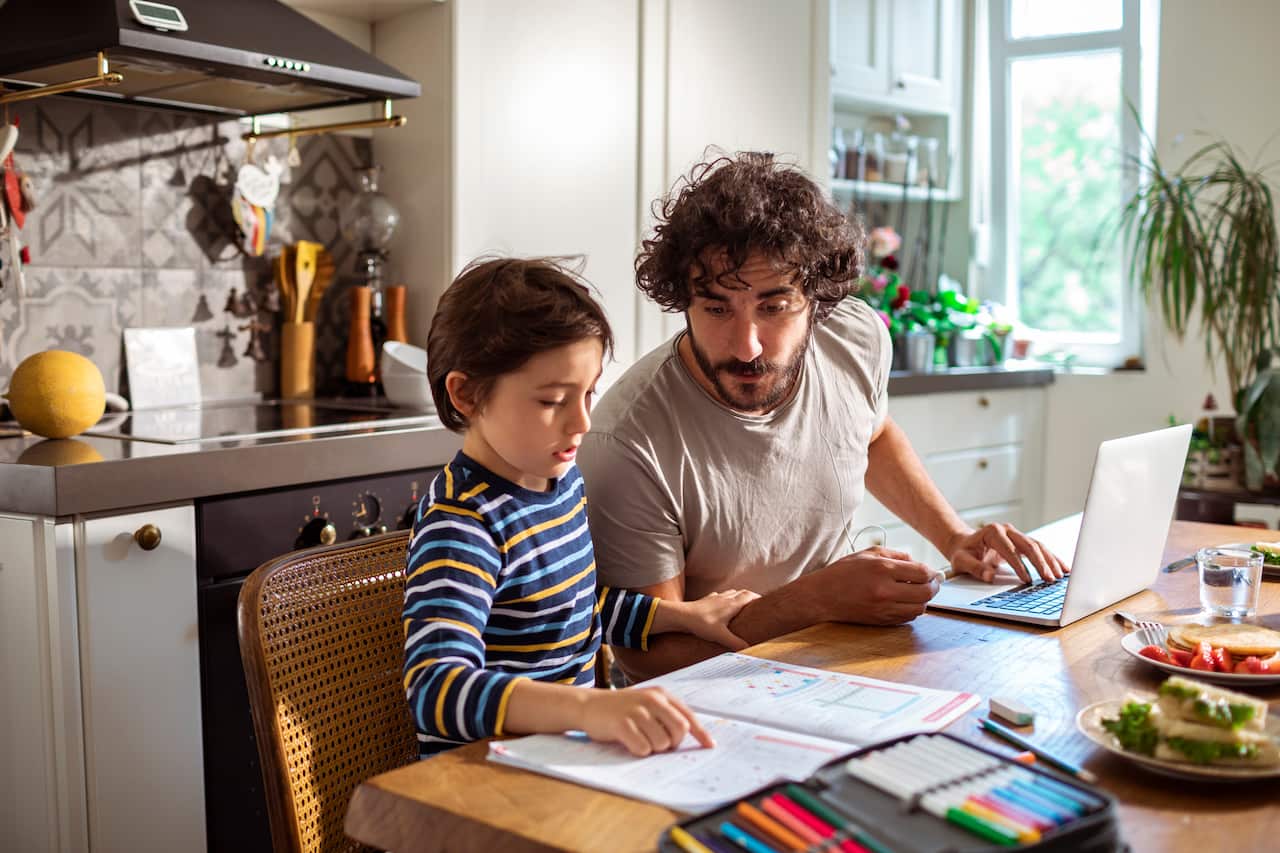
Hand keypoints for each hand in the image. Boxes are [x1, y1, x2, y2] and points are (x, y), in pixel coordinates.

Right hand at [580, 686, 713, 755]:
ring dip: (653, 748)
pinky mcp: (622, 724)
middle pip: (680, 731)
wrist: (589, 705)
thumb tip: (689, 737)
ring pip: (662, 742)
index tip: (710, 746)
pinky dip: (639, 751)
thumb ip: (666, 716)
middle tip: (659, 743)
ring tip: (640, 739)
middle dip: (672, 743)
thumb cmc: (622, 710)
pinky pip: (643, 748)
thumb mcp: (646, 704)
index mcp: (661, 694)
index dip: (701, 733)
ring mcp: (636, 711)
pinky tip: (630, 743)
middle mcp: (652, 699)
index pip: (688, 716)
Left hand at [677, 589, 760, 649]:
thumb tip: (748, 649)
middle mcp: (725, 598)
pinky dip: (725, 598)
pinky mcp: (706, 599)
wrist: (681, 615)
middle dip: (751, 597)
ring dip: (739, 596)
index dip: (758, 598)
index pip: (750, 596)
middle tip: (757, 605)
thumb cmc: (701, 623)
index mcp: (732, 604)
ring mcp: (715, 597)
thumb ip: (735, 643)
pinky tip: (722, 605)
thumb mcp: (720, 635)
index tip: (765, 603)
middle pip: (742, 592)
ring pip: (731, 592)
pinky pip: (719, 595)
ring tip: (742, 605)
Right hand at [819, 546, 939, 624]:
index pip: (922, 573)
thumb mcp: (868, 554)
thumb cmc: (843, 572)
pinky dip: (912, 610)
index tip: (935, 572)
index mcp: (882, 569)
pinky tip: (906, 602)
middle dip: (934, 587)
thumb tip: (917, 562)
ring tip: (919, 592)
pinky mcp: (881, 621)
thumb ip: (896, 555)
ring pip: (919, 608)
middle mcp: (885, 591)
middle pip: (925, 593)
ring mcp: (884, 608)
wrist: (821, 597)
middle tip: (934, 582)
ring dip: (924, 600)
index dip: (933, 573)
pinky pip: (907, 618)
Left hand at [944, 523, 1069, 582]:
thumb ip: (975, 568)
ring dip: (1050, 561)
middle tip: (1049, 579)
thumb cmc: (963, 553)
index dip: (1019, 565)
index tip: (1027, 580)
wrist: (964, 544)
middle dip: (1040, 563)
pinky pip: (1040, 549)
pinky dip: (1051, 559)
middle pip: (1029, 545)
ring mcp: (1016, 534)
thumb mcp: (961, 561)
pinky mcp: (1022, 542)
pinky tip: (1063, 568)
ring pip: (1038, 546)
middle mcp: (1007, 530)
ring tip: (1060, 576)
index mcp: (993, 532)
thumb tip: (990, 577)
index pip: (1009, 550)